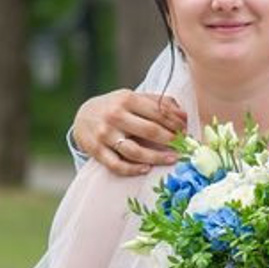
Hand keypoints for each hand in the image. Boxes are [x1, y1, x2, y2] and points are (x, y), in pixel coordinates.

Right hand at [73, 90, 187, 175]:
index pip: (158, 112)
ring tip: (172, 159)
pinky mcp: (96, 151)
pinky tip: (146, 169)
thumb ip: (158, 103)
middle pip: (150, 131)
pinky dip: (132, 169)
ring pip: (135, 151)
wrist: (82, 116)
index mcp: (127, 99)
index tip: (186, 131)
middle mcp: (115, 116)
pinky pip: (117, 165)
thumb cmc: (115, 108)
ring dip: (156, 157)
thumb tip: (184, 115)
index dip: (175, 123)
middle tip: (183, 146)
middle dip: (171, 140)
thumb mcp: (133, 98)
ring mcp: (105, 134)